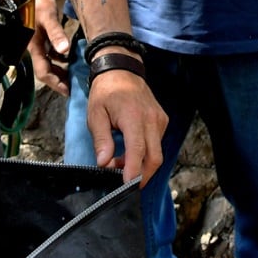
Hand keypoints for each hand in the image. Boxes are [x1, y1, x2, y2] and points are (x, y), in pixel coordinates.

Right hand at [28, 0, 70, 95]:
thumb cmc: (38, 3)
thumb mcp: (49, 17)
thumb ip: (56, 34)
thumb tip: (65, 51)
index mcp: (34, 47)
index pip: (44, 72)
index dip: (56, 83)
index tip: (68, 91)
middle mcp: (34, 49)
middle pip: (46, 71)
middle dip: (59, 80)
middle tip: (74, 86)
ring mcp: (37, 44)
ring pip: (48, 63)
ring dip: (60, 70)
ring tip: (74, 74)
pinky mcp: (40, 39)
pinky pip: (49, 54)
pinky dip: (59, 59)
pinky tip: (69, 57)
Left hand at [85, 61, 165, 186]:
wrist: (122, 70)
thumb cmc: (106, 92)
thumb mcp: (96, 115)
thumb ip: (102, 139)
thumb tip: (104, 163)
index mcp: (134, 117)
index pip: (138, 150)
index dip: (134, 171)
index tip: (127, 186)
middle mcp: (152, 119)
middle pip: (155, 157)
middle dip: (142, 176)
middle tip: (125, 185)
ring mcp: (159, 120)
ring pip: (157, 152)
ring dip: (141, 164)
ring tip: (119, 163)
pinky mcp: (162, 120)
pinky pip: (157, 143)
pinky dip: (145, 153)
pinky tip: (129, 152)